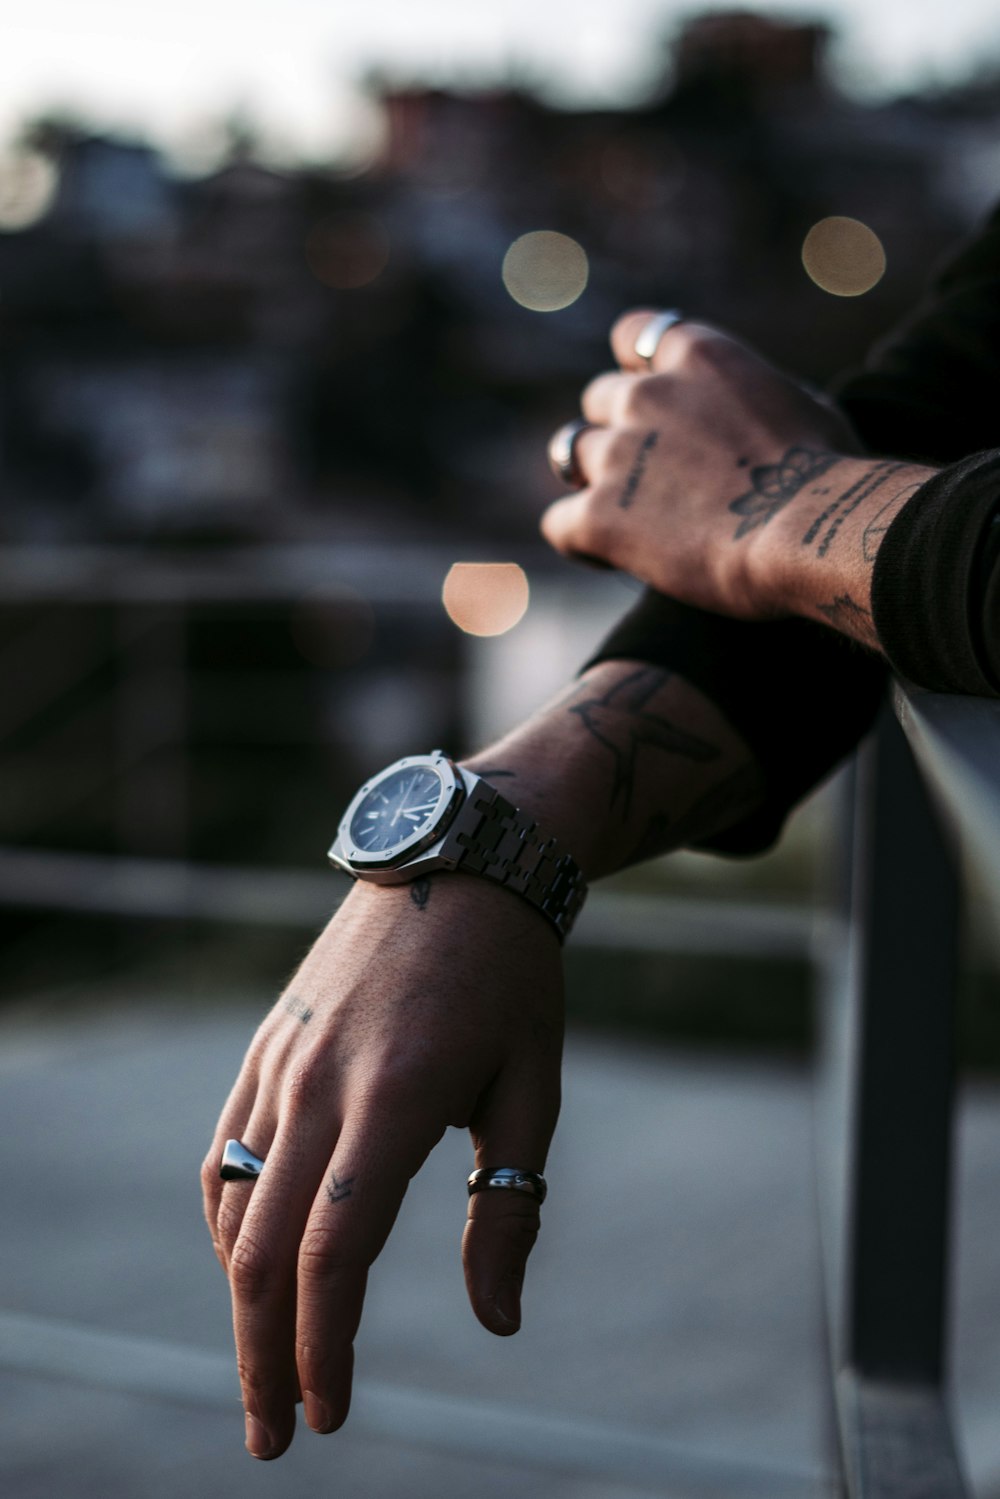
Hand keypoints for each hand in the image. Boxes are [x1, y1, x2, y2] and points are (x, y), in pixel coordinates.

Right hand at [202, 875, 562, 1459]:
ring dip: (240, 1299)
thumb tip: (498, 1323)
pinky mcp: (267, 1046)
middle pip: (262, 1251)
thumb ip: (509, 1207)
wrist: (456, 863)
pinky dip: (228, 1225)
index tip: (332, 1415)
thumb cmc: (512, 980)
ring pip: (234, 1209)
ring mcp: (282, 1063)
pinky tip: (249, 1263)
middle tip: (278, 1435)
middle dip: (263, 1355)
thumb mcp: (531, 1088)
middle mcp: (320, 1084)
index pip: (333, 1254)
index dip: (324, 1346)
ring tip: (265, 1364)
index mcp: (394, 1099)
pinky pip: (226, 1155)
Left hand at [542, 310, 858, 617]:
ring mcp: (616, 453)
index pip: (634, 332)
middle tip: (650, 475)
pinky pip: (558, 524)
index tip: (655, 400)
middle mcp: (646, 394)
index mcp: (698, 356)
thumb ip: (757, 399)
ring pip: (568, 454)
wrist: (812, 533)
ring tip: (627, 516)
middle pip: (599, 399)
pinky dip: (579, 539)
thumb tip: (759, 413)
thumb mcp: (805, 408)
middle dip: (618, 430)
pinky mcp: (599, 516)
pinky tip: (609, 556)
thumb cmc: (831, 478)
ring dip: (591, 480)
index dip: (636, 366)